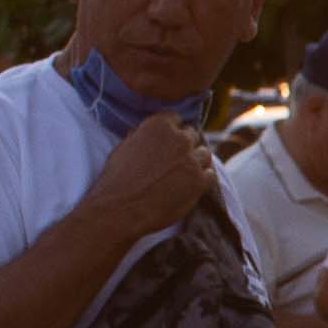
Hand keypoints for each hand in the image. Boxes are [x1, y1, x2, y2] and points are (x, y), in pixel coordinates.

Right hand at [75, 114, 216, 240]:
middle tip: (176, 160)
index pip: (176, 119)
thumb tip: (137, 132)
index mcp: (159, 125)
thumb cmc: (117, 179)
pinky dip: (203, 179)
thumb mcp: (123, 148)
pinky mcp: (199, 181)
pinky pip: (210, 174)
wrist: (121, 208)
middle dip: (185, 146)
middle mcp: (179, 138)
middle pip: (192, 136)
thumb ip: (137, 137)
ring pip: (204, 154)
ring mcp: (192, 160)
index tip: (169, 141)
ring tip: (183, 174)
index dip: (173, 130)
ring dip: (196, 162)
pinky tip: (191, 185)